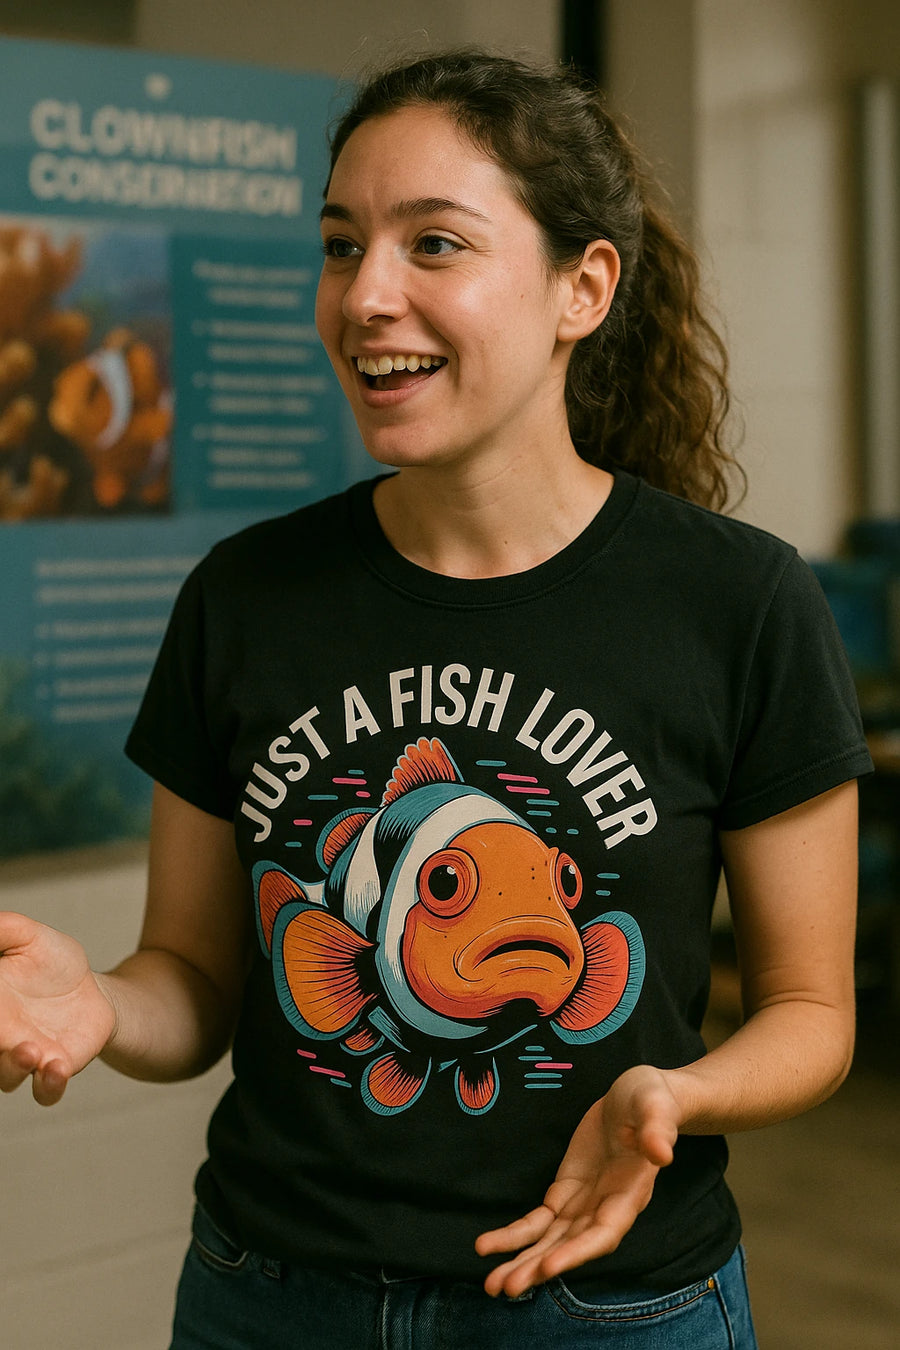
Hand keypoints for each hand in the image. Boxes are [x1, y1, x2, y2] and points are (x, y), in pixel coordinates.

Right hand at [0, 912, 116, 1105]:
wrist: (91, 987)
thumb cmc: (50, 961)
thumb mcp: (27, 936)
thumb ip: (2, 929)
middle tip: (1, 1032)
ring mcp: (25, 1057)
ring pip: (6, 1078)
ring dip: (13, 1068)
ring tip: (30, 1050)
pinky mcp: (56, 1069)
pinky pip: (46, 1092)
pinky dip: (49, 1086)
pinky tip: (57, 1067)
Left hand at [476, 1065, 679, 1296]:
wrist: (635, 1097)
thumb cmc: (652, 1101)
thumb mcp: (656, 1106)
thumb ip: (657, 1129)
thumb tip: (661, 1152)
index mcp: (631, 1194)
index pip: (604, 1232)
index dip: (577, 1251)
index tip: (549, 1267)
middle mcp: (606, 1209)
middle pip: (571, 1246)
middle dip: (539, 1267)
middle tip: (507, 1287)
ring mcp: (583, 1204)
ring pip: (551, 1241)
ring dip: (522, 1261)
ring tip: (491, 1284)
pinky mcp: (565, 1193)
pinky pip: (538, 1221)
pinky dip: (515, 1234)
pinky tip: (488, 1246)